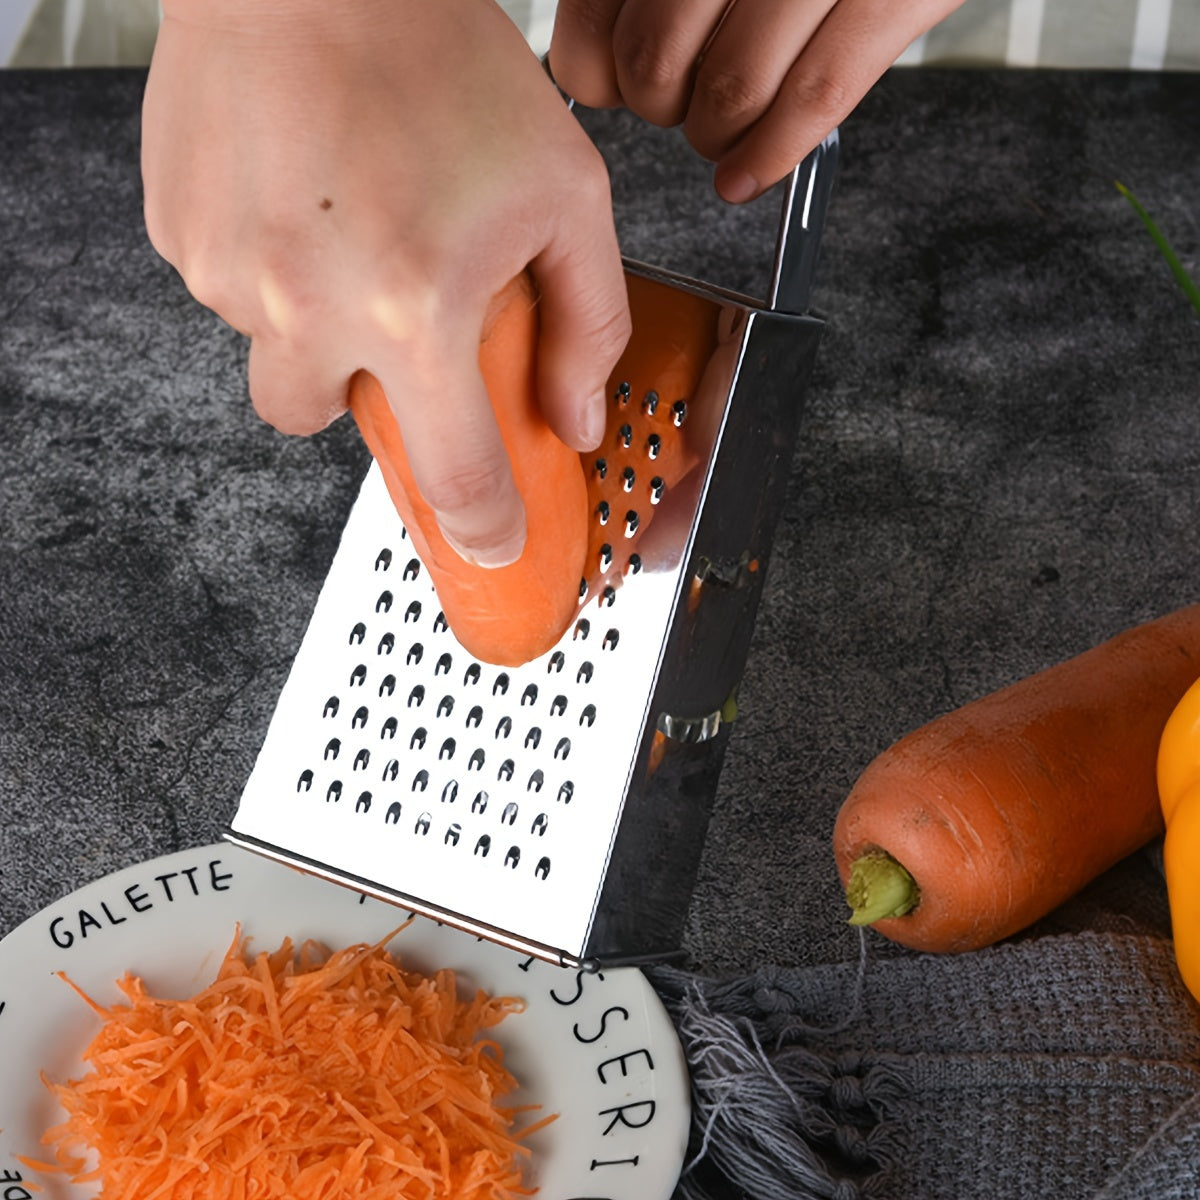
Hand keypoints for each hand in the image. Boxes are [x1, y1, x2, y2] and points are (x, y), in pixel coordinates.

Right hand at [142, 0, 629, 565]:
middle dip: (373, 392)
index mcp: (415, 306)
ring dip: (319, 325)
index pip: (453, 474)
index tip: (491, 544)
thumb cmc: (439, 55)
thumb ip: (587, 322)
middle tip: (400, 319)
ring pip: (278, 358)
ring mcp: (230, 273)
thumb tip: (574, 415)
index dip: (482, 527)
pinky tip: (308, 198)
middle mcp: (309, 306)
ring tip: (354, 231)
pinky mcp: (180, 233)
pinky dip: (275, 269)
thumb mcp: (564, 192)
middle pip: (333, 427)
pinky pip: (232, 292)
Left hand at [549, 0, 963, 201]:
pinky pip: (818, 96)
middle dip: (662, 109)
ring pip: (732, 88)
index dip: (596, 71)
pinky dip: (772, 154)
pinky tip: (746, 178)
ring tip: (724, 137)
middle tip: (684, 107)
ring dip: (715, 138)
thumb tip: (593, 71)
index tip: (613, 85)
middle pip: (656, 59)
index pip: (595, 11)